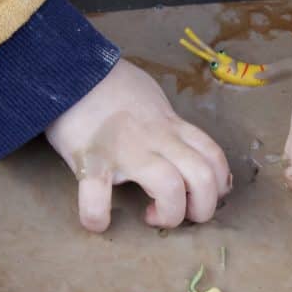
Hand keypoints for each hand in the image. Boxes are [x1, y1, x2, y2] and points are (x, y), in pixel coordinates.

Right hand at [46, 60, 230, 232]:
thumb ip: (169, 125)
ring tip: (151, 216)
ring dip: (168, 215)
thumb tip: (182, 147)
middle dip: (202, 209)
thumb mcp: (153, 101)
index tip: (202, 195)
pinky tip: (99, 222)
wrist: (72, 69)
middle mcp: (157, 138)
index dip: (219, 184)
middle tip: (182, 214)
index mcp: (171, 126)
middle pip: (203, 177)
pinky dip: (97, 216)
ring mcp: (126, 149)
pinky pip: (97, 195)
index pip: (214, 156)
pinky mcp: (91, 158)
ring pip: (170, 187)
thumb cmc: (112, 87)